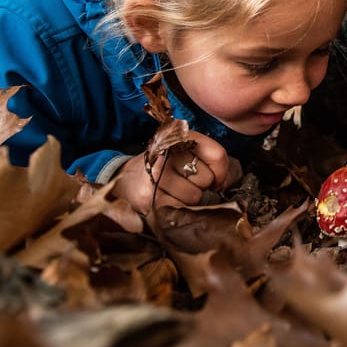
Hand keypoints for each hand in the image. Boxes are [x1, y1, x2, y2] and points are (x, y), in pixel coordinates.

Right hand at [112, 131, 241, 212]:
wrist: (124, 180)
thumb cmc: (161, 167)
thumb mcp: (183, 151)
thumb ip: (209, 159)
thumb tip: (222, 183)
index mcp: (178, 137)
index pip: (217, 154)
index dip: (220, 171)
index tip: (214, 177)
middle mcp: (166, 152)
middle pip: (207, 178)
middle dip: (200, 185)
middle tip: (182, 181)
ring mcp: (156, 175)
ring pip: (195, 197)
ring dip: (187, 198)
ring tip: (171, 191)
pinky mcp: (149, 197)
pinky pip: (181, 209)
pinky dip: (177, 209)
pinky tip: (166, 200)